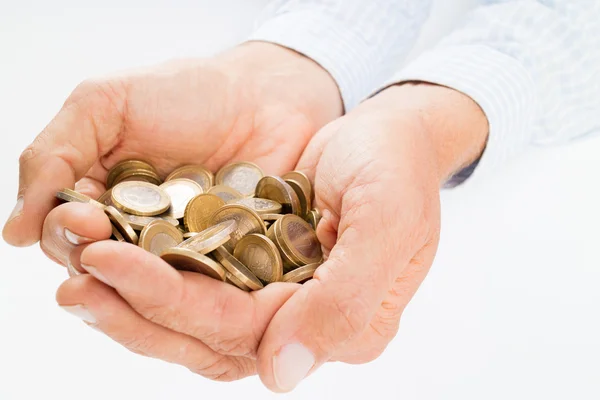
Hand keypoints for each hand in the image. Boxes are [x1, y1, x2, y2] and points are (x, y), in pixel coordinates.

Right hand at [2, 41, 341, 256]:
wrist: (264, 95)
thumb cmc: (183, 93)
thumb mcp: (104, 105)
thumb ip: (54, 156)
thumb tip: (14, 232)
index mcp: (98, 201)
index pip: (67, 235)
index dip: (69, 233)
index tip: (86, 220)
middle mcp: (135, 236)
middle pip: (105, 270)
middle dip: (103, 263)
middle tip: (111, 247)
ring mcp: (182, 254)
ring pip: (151, 289)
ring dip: (145, 287)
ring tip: (151, 278)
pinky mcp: (227, 265)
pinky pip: (207, 287)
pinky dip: (199, 290)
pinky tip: (201, 289)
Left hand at [51, 83, 486, 387]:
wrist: (390, 135)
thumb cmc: (396, 172)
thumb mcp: (387, 225)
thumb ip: (344, 301)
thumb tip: (278, 372)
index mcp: (342, 326)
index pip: (246, 333)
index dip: (175, 306)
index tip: (111, 266)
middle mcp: (305, 324)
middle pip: (208, 335)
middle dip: (138, 309)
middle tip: (76, 276)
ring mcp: (279, 298)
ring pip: (196, 317)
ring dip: (136, 298)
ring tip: (82, 270)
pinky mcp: (258, 268)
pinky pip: (199, 281)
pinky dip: (156, 270)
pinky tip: (116, 251)